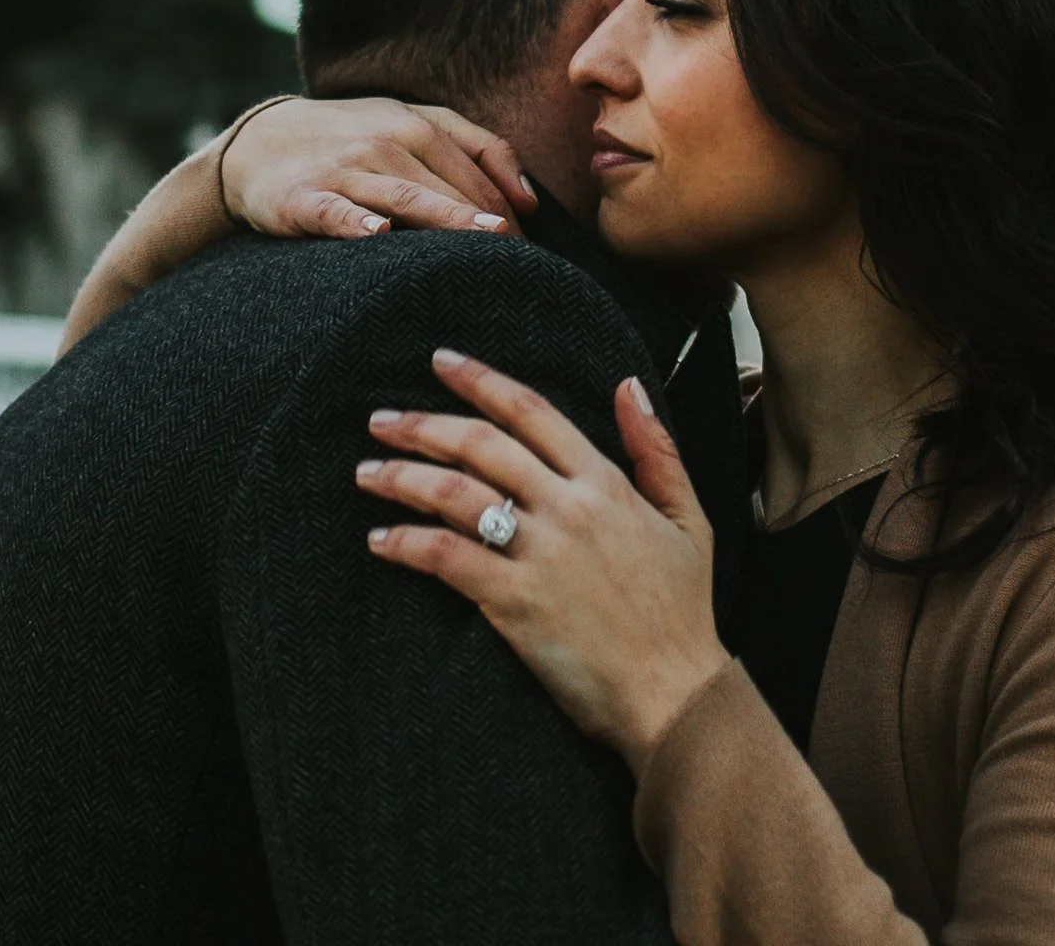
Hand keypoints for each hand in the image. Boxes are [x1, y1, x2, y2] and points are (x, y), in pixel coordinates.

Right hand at [224, 98, 538, 238]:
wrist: (259, 142)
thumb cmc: (353, 139)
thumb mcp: (412, 123)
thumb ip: (478, 147)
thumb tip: (531, 198)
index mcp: (417, 125)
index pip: (478, 171)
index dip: (509, 209)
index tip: (531, 249)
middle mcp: (385, 142)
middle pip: (450, 186)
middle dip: (490, 225)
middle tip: (523, 265)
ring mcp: (344, 169)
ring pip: (405, 195)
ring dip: (446, 216)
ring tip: (485, 238)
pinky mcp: (303, 198)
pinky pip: (335, 211)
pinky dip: (355, 221)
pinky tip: (379, 233)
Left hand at [358, 350, 731, 777]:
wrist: (674, 691)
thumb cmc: (682, 611)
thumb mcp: (687, 518)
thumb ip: (656, 449)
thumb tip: (629, 385)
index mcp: (605, 482)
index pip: (530, 411)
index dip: (480, 380)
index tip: (441, 362)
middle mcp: (568, 507)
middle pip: (480, 444)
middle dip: (423, 425)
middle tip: (381, 420)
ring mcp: (540, 553)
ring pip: (454, 494)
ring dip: (402, 478)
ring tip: (367, 472)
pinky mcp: (515, 601)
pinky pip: (447, 558)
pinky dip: (407, 544)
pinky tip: (381, 542)